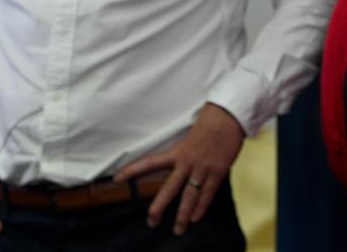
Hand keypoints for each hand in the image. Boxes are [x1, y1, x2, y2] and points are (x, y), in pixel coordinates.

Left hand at [115, 103, 244, 234]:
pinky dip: (202, 206)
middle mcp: (187, 162)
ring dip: (183, 215)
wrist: (228, 116)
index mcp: (177, 151)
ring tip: (179, 229)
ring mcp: (203, 168)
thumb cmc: (210, 121)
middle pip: (169, 189)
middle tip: (152, 221)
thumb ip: (184, 150)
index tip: (118, 178)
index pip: (150, 163)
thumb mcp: (190, 134)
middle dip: (159, 207)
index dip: (132, 170)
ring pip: (189, 196)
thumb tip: (180, 159)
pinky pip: (208, 193)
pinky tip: (196, 217)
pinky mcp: (218, 171)